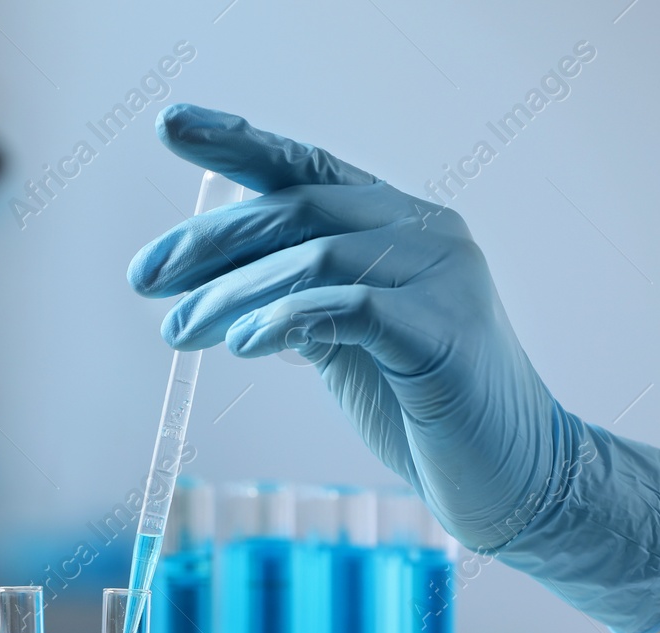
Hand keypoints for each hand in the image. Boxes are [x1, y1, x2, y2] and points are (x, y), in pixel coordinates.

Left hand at [129, 104, 659, 632]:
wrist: (514, 480)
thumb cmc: (424, 413)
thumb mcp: (349, 346)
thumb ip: (305, 303)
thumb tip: (222, 291)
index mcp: (401, 225)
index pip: (307, 170)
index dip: (238, 141)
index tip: (171, 125)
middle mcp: (427, 233)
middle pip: (299, 208)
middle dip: (210, 243)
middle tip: (145, 279)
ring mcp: (444, 279)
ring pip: (316, 256)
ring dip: (232, 294)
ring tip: (178, 331)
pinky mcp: (447, 335)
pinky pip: (352, 307)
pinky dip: (287, 319)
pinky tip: (242, 344)